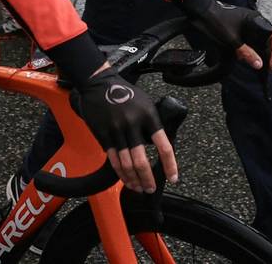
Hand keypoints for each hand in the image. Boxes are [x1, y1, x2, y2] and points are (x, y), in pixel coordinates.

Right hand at [72, 66, 176, 192]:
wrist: (98, 83)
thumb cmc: (125, 93)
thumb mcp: (146, 104)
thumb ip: (152, 124)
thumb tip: (158, 148)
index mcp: (148, 116)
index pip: (163, 146)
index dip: (170, 165)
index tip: (173, 177)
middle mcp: (133, 124)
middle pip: (141, 161)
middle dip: (147, 179)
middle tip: (150, 188)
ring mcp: (116, 130)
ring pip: (126, 163)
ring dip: (133, 179)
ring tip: (138, 187)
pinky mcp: (103, 134)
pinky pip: (113, 158)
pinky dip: (120, 172)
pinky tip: (125, 178)